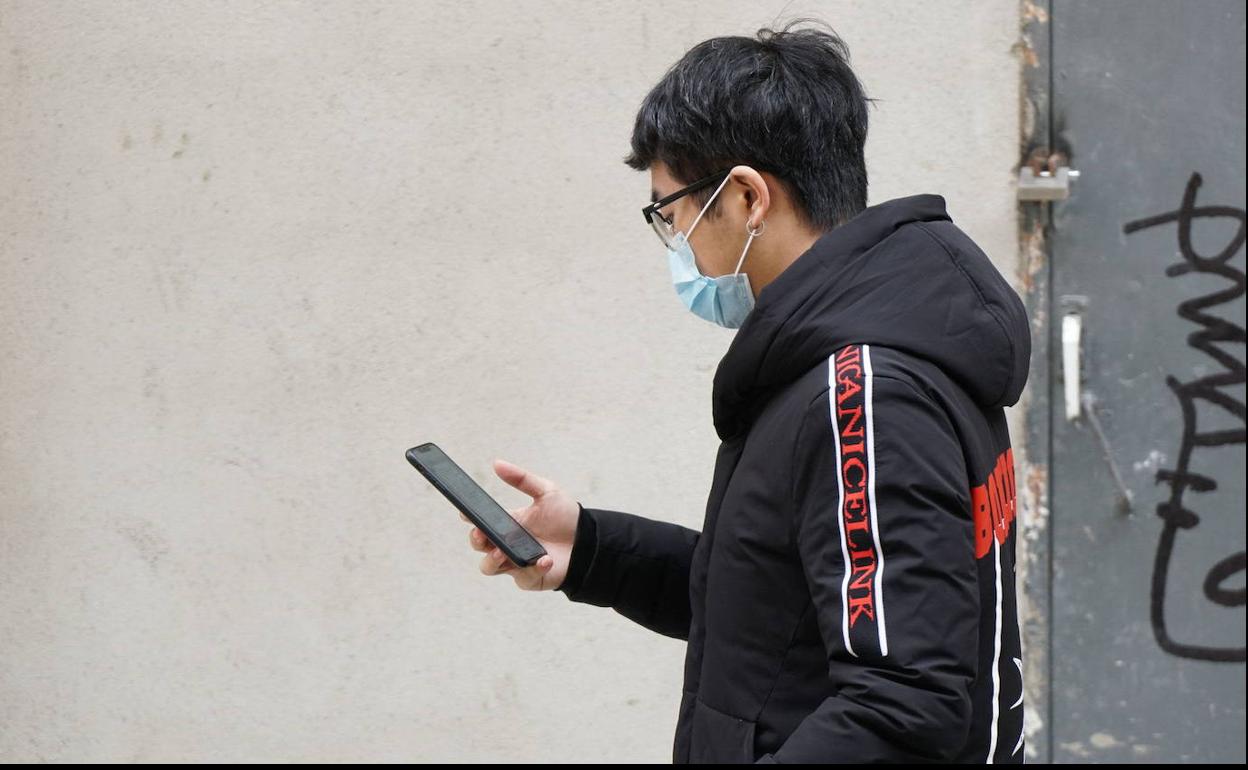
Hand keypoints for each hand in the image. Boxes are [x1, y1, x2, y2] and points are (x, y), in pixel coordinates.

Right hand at [462, 458, 579, 590]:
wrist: (588, 541)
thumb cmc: (565, 516)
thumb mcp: (546, 491)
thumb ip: (522, 479)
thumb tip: (496, 463)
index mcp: (508, 523)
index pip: (481, 521)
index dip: (469, 518)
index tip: (465, 512)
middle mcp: (507, 544)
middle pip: (479, 546)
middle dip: (476, 540)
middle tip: (480, 533)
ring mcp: (516, 562)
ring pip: (489, 567)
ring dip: (492, 560)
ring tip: (501, 552)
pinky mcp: (530, 577)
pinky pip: (523, 577)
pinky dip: (532, 569)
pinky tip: (544, 559)